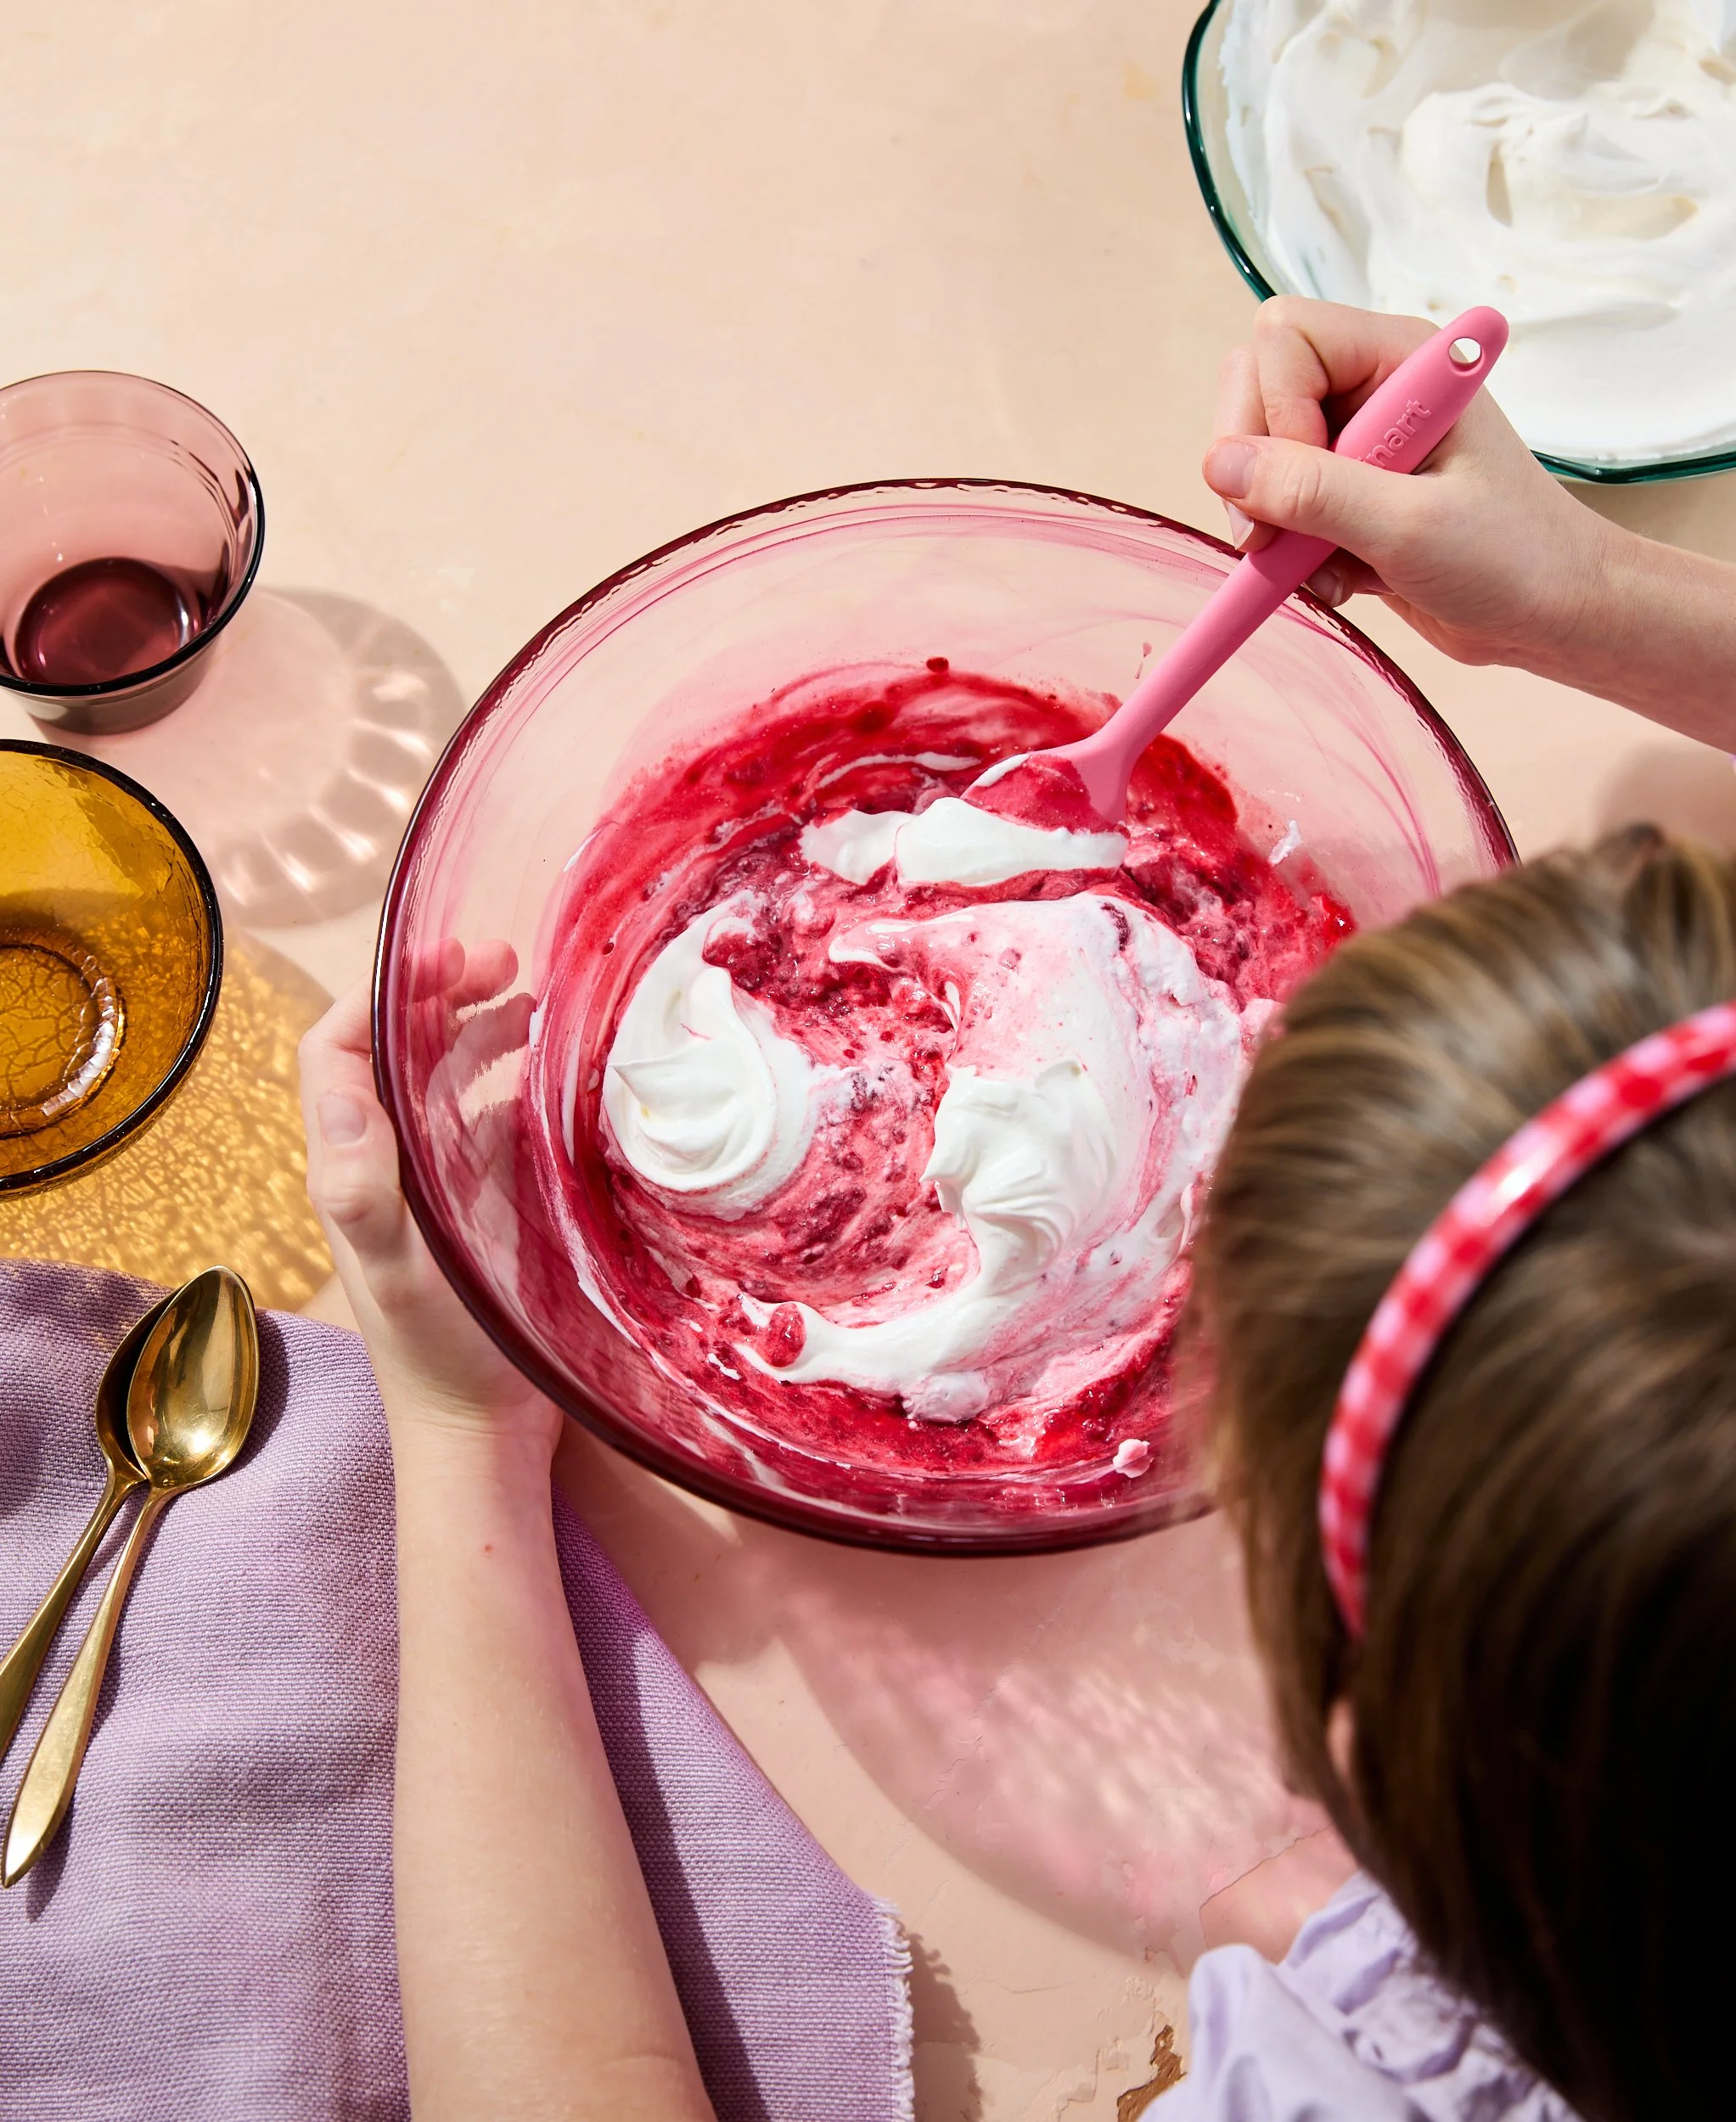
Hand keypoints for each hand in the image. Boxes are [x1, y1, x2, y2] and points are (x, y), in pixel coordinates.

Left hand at [299, 946, 559, 1452]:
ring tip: (537, 1000)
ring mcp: (440, 1178)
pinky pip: (499, 1119)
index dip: (380, 996)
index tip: (446, 964)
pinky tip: (562, 1068)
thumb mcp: (396, 1272)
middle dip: (441, 993)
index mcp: (350, 1165)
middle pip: (396, 1049)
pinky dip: (524, 1081)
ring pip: (448, 1076)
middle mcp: (389, 1160)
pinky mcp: (488, 1200)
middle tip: (507, 962)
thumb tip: (342, 1092)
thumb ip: (363, 1190)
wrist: (484, 1426)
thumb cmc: (437, 1354)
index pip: (335, 1050)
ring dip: (484, 1027)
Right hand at [1203, 297, 1615, 676]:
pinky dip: (1289, 552)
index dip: (1274, 410)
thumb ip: (1313, 492)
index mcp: (1400, 359)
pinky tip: (1339, 578)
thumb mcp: (1408, 526)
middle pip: (1254, 386)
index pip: (1284, 337)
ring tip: (1324, 567)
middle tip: (1272, 538)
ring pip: (1254, 453)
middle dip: (1252, 467)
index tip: (1304, 486)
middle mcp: (1371, 386)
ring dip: (1272, 520)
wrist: (1549, 614)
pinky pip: (1275, 505)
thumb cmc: (1511, 557)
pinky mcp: (1343, 492)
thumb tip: (1219, 465)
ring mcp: (1353, 439)